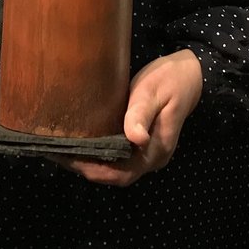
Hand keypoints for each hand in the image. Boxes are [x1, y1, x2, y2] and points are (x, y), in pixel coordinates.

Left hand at [61, 48, 203, 186]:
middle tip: (57, 151)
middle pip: (113, 174)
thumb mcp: (154, 92)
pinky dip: (99, 153)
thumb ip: (142, 114)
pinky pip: (118, 156)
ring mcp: (148, 153)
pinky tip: (83, 140)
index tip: (67, 157)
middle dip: (85, 167)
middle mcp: (151, 158)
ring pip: (115, 167)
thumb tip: (135, 137)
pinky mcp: (142, 143)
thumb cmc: (171, 80)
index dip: (92, 170)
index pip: (119, 173)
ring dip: (90, 162)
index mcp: (155, 151)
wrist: (190, 73)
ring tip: (64, 147)